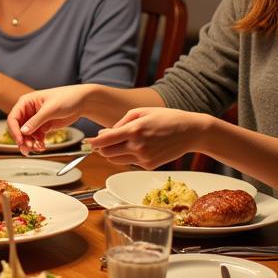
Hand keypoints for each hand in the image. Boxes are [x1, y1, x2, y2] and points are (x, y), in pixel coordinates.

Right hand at [7, 86, 86, 153]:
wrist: (81, 102)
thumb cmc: (66, 98)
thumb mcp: (50, 109)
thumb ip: (36, 120)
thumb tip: (23, 131)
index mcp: (26, 102)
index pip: (13, 118)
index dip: (15, 130)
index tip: (20, 140)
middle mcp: (28, 111)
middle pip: (18, 129)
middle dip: (23, 139)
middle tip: (30, 147)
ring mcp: (35, 120)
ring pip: (26, 135)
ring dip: (30, 143)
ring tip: (38, 148)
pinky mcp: (43, 126)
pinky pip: (35, 137)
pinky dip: (37, 143)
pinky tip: (42, 146)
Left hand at [88, 107, 208, 168]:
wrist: (190, 132)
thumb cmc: (165, 118)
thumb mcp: (141, 112)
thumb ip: (120, 123)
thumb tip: (103, 134)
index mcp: (134, 130)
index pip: (105, 141)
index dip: (92, 142)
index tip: (86, 142)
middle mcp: (138, 146)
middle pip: (107, 153)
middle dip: (101, 148)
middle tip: (102, 142)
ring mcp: (144, 158)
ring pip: (116, 160)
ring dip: (112, 153)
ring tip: (119, 143)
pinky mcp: (149, 166)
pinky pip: (130, 163)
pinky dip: (128, 156)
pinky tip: (137, 147)